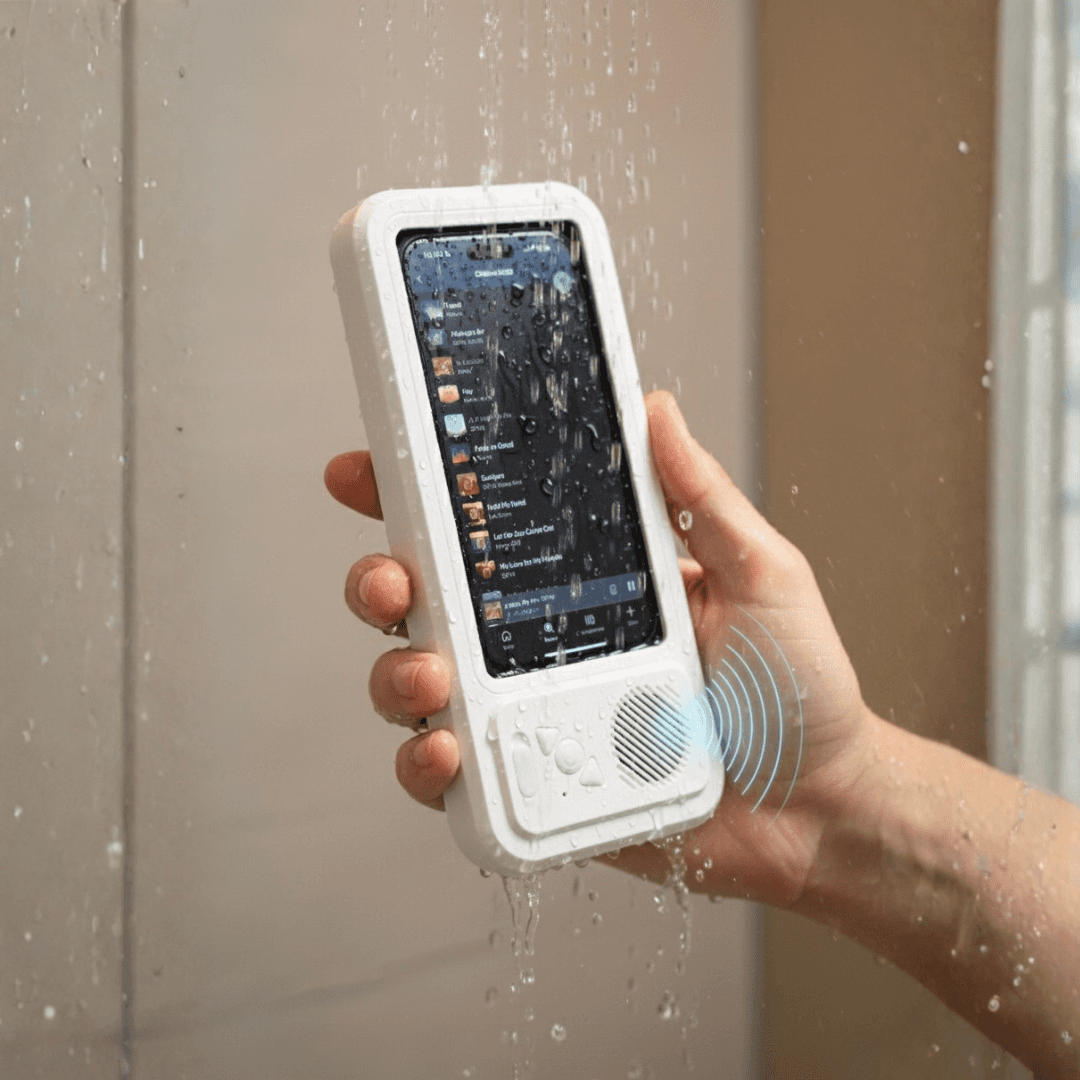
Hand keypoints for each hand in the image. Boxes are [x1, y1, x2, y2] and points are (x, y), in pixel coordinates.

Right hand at [325, 392, 877, 906]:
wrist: (822, 806)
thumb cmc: (797, 692)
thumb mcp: (761, 575)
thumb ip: (704, 498)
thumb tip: (655, 409)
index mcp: (587, 583)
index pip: (488, 530)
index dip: (419, 498)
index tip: (373, 467)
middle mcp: (543, 645)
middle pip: (428, 604)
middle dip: (382, 580)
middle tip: (393, 576)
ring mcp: (532, 716)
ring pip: (421, 685)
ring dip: (398, 670)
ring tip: (433, 673)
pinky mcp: (535, 786)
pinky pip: (455, 777)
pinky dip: (426, 763)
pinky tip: (447, 749)